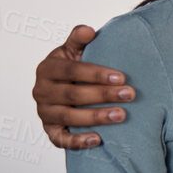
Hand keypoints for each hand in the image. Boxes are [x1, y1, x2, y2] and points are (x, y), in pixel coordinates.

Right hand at [32, 24, 133, 149]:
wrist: (64, 88)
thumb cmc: (73, 69)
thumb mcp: (73, 51)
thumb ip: (78, 40)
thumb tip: (88, 30)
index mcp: (47, 69)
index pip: (70, 70)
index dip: (95, 74)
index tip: (121, 77)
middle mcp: (41, 91)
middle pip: (73, 94)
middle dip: (103, 95)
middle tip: (130, 94)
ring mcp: (45, 112)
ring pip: (69, 117)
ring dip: (96, 117)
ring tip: (122, 115)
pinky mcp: (51, 131)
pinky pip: (61, 140)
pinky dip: (78, 142)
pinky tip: (98, 140)